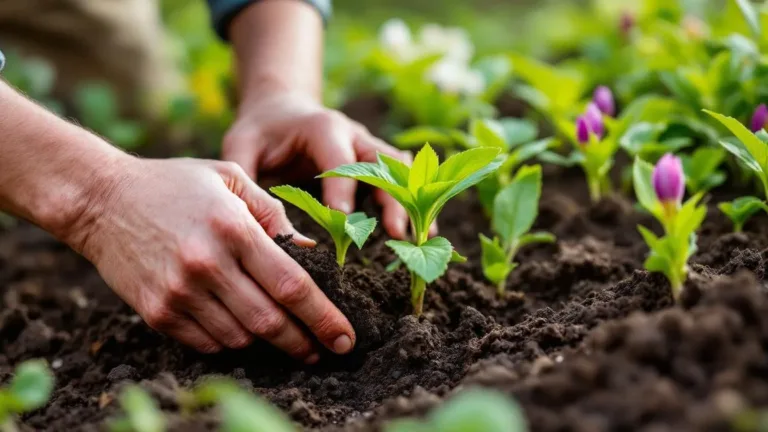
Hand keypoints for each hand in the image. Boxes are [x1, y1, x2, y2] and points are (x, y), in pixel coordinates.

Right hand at [68, 156, 354, 361]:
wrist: (101, 199)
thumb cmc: (175, 183)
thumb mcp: (231, 180)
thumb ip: (274, 215)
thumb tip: (311, 251)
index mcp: (233, 229)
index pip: (291, 285)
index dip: (324, 317)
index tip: (344, 337)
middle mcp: (207, 265)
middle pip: (271, 322)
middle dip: (305, 343)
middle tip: (325, 351)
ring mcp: (179, 293)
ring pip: (241, 338)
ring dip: (270, 345)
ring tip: (289, 340)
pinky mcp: (157, 312)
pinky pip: (208, 344)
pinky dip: (233, 344)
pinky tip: (245, 334)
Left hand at [222, 91, 412, 238]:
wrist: (280, 109)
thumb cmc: (259, 131)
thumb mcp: (241, 146)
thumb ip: (246, 179)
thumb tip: (258, 224)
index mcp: (323, 127)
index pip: (339, 162)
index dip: (343, 192)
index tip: (345, 224)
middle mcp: (354, 134)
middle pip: (382, 165)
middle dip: (392, 199)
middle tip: (396, 233)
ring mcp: (369, 146)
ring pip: (399, 172)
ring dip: (410, 202)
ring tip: (422, 235)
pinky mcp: (375, 161)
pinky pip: (401, 178)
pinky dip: (413, 201)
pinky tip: (425, 230)